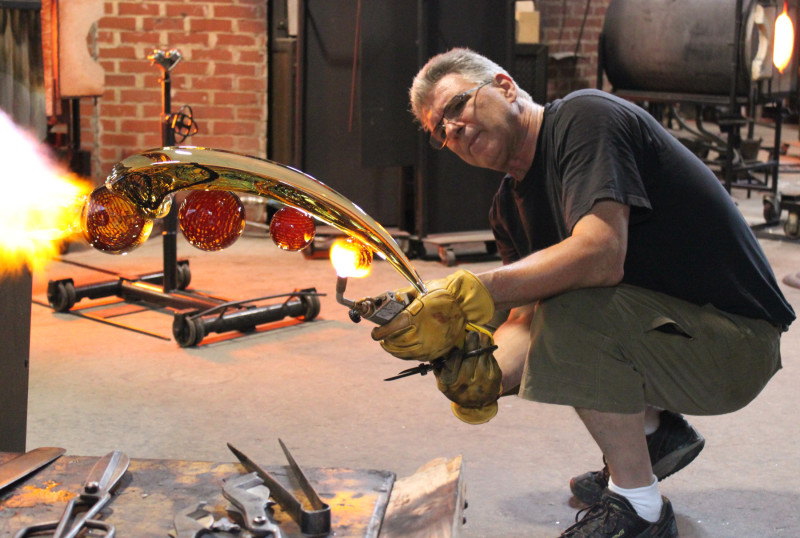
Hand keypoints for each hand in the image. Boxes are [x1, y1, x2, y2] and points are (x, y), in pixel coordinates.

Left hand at [370, 270, 494, 360]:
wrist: (463, 305)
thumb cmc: (440, 295)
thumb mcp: (417, 292)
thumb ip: (398, 298)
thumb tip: (380, 301)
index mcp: (413, 318)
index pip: (388, 331)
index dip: (379, 333)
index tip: (375, 332)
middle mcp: (419, 335)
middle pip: (393, 343)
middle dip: (385, 339)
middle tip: (381, 336)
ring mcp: (427, 346)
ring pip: (402, 353)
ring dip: (393, 347)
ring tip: (390, 342)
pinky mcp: (433, 353)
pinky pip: (413, 357)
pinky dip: (405, 352)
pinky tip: (404, 346)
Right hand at [434, 330, 502, 424]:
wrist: (476, 401)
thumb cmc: (455, 384)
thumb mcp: (443, 380)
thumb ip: (439, 366)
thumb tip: (434, 348)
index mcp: (449, 384)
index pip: (450, 369)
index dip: (453, 357)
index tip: (455, 347)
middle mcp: (466, 385)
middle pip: (469, 360)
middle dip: (471, 344)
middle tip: (472, 333)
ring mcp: (481, 383)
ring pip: (482, 357)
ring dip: (482, 343)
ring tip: (480, 335)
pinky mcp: (494, 379)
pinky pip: (491, 360)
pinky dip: (488, 350)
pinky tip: (486, 343)